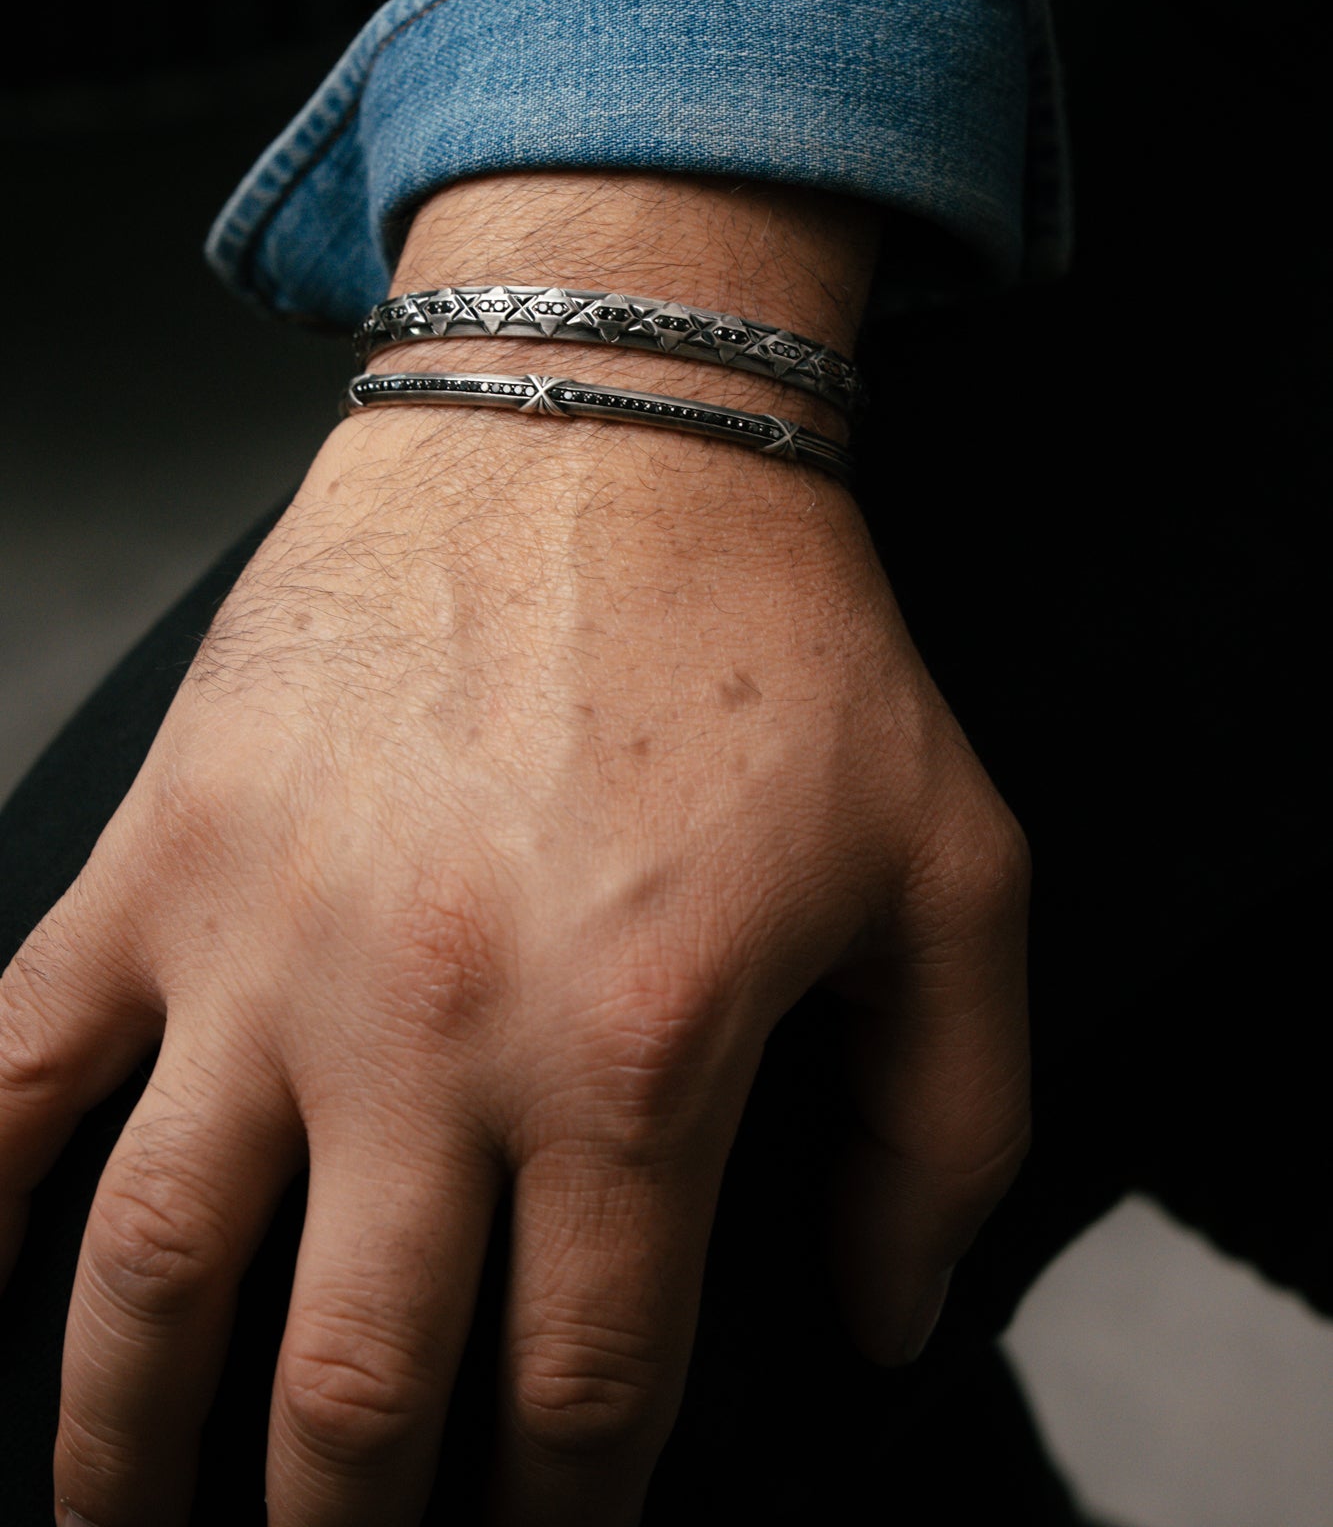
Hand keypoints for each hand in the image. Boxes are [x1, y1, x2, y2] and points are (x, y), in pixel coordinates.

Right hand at [0, 173, 1029, 1526]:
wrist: (596, 425)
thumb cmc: (771, 636)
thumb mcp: (952, 872)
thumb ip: (953, 1125)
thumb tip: (879, 1315)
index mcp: (629, 1054)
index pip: (578, 1396)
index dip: (560, 1523)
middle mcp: (425, 1031)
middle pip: (352, 1396)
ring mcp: (262, 947)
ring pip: (153, 1281)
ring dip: (125, 1456)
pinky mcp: (162, 856)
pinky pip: (15, 1067)